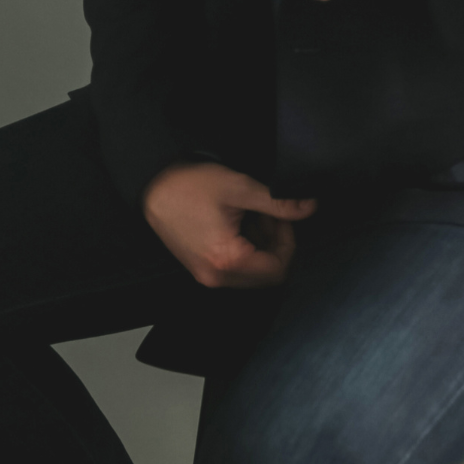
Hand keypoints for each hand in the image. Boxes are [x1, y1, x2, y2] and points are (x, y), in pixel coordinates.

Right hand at [142, 161, 316, 287]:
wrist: (154, 186)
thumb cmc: (191, 186)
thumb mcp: (240, 188)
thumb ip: (278, 202)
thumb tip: (309, 207)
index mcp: (227, 261)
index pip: (278, 270)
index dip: (288, 242)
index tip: (282, 217)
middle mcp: (216, 277)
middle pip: (265, 275)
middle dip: (275, 243)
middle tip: (268, 214)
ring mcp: (206, 276)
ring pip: (251, 273)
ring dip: (261, 245)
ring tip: (253, 214)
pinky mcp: (200, 268)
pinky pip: (234, 268)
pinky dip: (245, 248)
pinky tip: (239, 222)